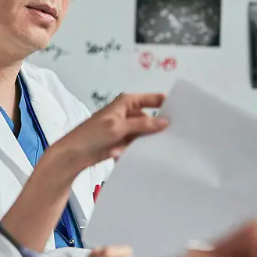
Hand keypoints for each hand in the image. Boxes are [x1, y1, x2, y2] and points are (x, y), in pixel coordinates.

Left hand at [48, 93, 168, 171]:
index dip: (166, 104)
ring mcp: (125, 129)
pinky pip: (137, 145)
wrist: (74, 155)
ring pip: (145, 134)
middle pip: (150, 118)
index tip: (183, 112)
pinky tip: (141, 156)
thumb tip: (165, 121)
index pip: (152, 99)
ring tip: (160, 149)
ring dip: (147, 142)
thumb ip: (142, 124)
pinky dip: (137, 150)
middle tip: (177, 136)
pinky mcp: (123, 143)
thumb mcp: (118, 127)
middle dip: (159, 127)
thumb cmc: (91, 135)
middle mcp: (127, 113)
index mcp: (126, 102)